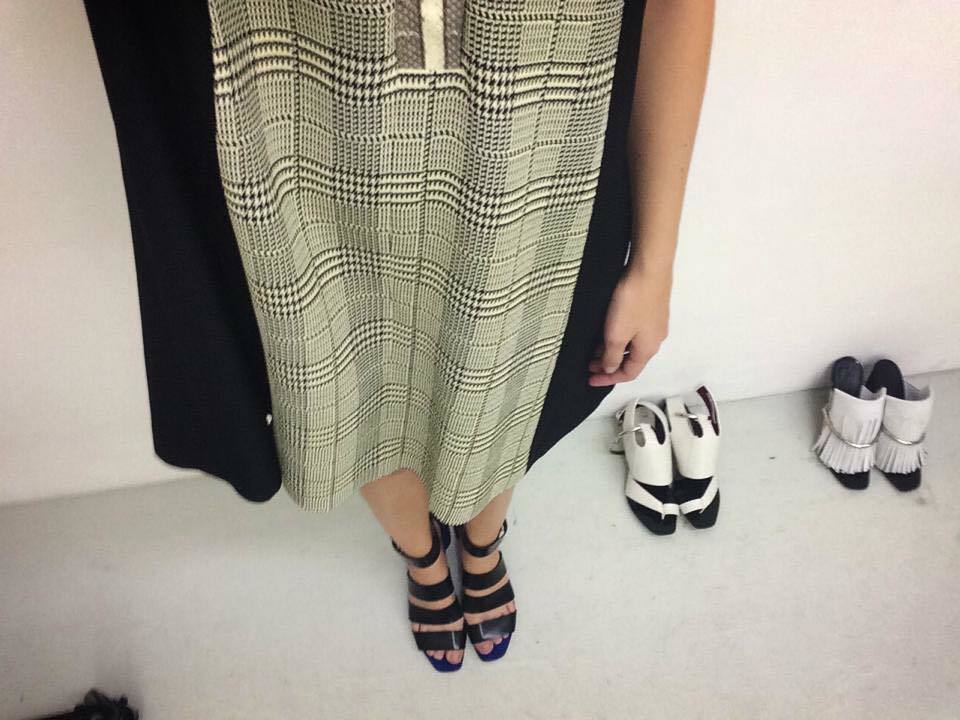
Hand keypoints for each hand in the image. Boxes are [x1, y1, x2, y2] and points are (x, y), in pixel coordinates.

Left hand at [587, 266, 671, 386]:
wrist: (649, 268)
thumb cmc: (634, 301)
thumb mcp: (617, 334)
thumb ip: (612, 355)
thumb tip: (611, 368)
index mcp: (648, 349)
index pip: (628, 374)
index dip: (608, 379)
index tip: (591, 379)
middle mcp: (655, 338)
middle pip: (631, 360)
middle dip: (609, 364)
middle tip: (589, 364)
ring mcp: (654, 322)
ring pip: (631, 344)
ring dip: (612, 349)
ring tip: (593, 348)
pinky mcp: (651, 308)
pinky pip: (634, 330)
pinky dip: (619, 336)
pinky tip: (607, 329)